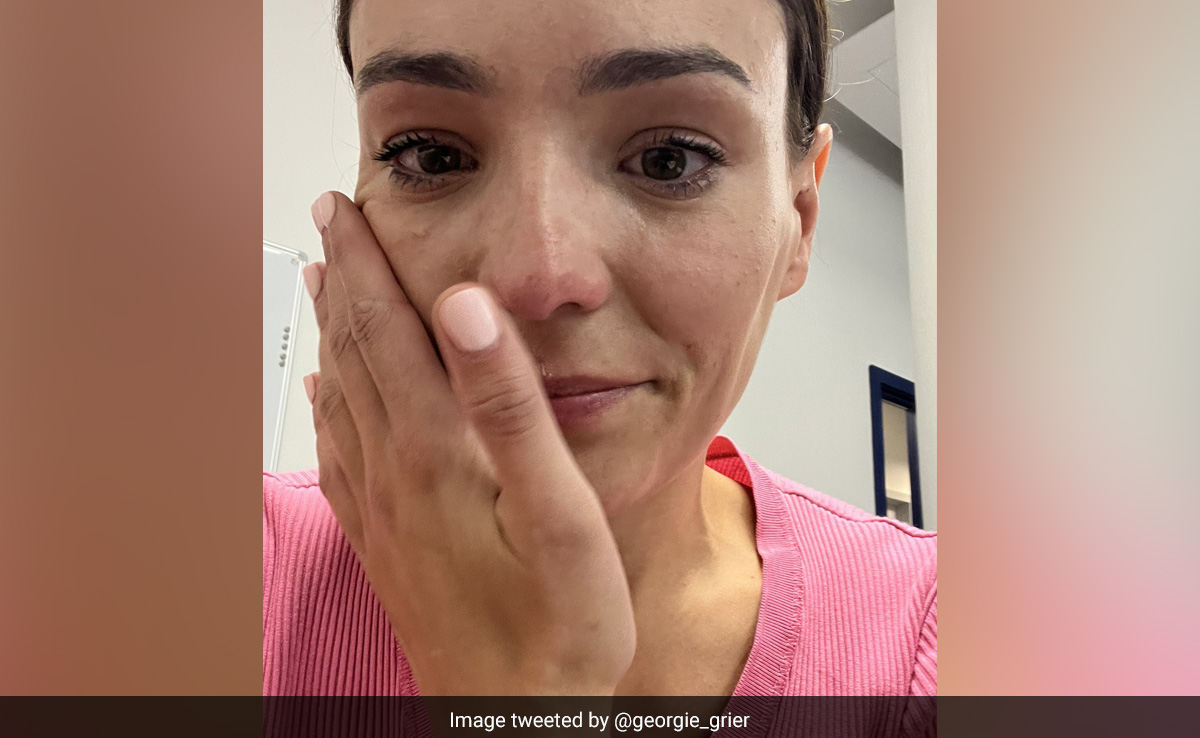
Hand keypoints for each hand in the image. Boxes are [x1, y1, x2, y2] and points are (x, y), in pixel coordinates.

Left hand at [303, 192, 635, 694]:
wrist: (516, 721)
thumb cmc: (559, 627)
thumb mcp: (560, 511)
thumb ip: (510, 404)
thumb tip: (467, 308)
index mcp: (437, 452)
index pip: (388, 330)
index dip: (366, 262)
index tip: (346, 207)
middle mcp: (396, 473)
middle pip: (357, 352)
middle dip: (343, 279)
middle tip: (330, 224)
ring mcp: (384, 511)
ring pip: (343, 398)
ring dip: (332, 332)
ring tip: (325, 286)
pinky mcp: (385, 544)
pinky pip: (340, 458)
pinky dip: (328, 409)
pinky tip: (326, 397)